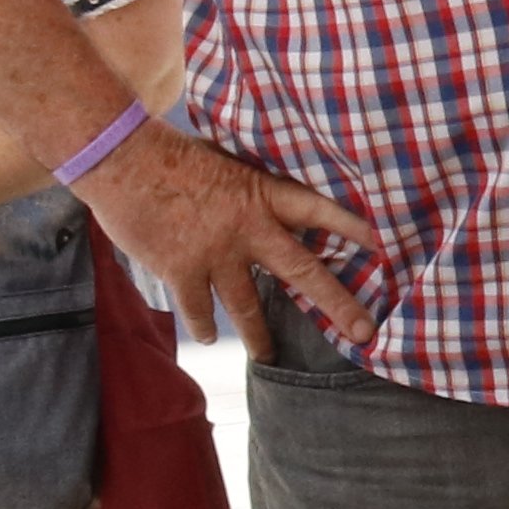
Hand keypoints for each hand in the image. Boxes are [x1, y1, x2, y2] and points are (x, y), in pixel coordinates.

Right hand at [85, 120, 381, 351]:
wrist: (121, 158)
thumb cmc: (170, 153)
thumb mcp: (224, 161)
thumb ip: (249, 188)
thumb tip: (271, 205)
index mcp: (261, 193)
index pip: (320, 210)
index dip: (354, 227)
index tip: (387, 245)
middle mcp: (247, 228)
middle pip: (302, 271)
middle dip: (337, 304)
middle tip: (363, 332)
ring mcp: (215, 253)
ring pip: (247, 306)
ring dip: (260, 335)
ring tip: (269, 355)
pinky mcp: (182, 270)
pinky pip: (200, 309)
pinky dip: (204, 324)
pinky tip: (209, 335)